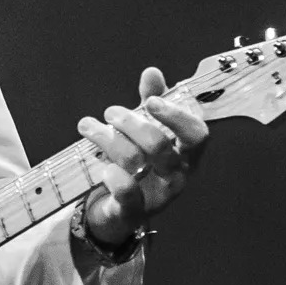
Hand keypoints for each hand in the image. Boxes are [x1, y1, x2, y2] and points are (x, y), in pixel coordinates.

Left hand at [75, 66, 210, 249]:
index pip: (196, 134)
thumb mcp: (147, 131)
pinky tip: (104, 168)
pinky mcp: (134, 212)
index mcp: (186, 154)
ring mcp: (158, 196)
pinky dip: (116, 180)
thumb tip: (152, 72)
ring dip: (107, 139)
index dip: (176, 115)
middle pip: (160, 146)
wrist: (120, 210)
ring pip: (134, 162)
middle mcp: (177, 175)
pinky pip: (128, 196)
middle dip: (131, 124)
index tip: (150, 101)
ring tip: (88, 127)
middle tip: (111, 113)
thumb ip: (153, 100)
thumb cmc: (141, 164)